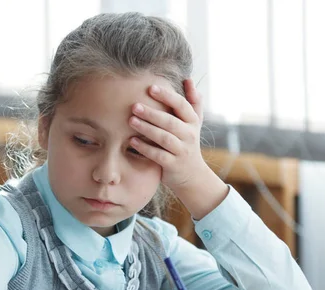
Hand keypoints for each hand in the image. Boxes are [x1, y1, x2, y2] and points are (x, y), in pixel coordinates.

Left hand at [129, 80, 227, 218]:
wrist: (192, 175)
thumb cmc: (187, 143)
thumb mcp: (194, 123)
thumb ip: (192, 102)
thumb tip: (188, 79)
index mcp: (192, 122)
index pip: (182, 105)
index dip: (167, 96)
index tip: (151, 88)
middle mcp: (189, 135)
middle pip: (171, 122)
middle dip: (152, 113)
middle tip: (134, 106)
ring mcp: (182, 151)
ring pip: (164, 138)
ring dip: (147, 129)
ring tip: (131, 121)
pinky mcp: (173, 165)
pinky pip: (158, 156)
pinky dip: (145, 148)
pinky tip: (131, 141)